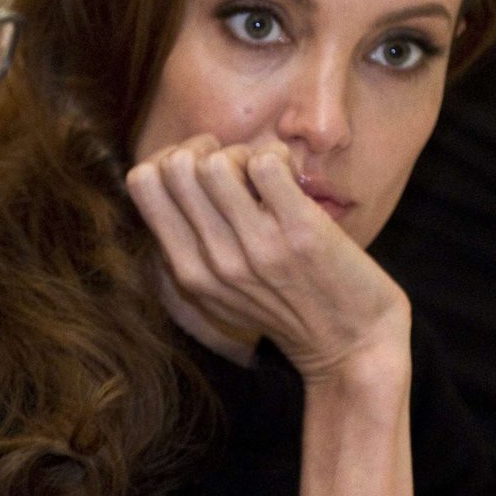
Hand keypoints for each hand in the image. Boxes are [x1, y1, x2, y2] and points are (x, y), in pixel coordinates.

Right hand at [126, 135, 409, 383]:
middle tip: (236, 164)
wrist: (353, 347)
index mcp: (187, 272)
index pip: (141, 182)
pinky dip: (279, 158)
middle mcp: (214, 262)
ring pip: (216, 162)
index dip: (171, 157)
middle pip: (174, 166)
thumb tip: (169, 172)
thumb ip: (189, 247)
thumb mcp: (221, 293)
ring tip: (266, 174)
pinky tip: (292, 178)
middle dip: (206, 147)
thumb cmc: (287, 308)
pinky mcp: (301, 232)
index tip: (203, 170)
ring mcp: (257, 248)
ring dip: (244, 153)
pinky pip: (267, 163)